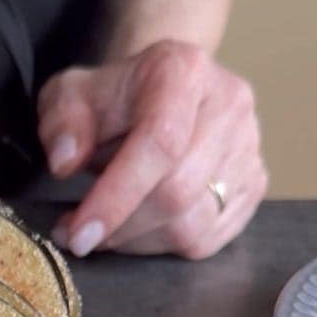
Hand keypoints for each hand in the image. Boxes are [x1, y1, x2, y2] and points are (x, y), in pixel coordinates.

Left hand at [37, 41, 268, 258]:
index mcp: (183, 71)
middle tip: (76, 235)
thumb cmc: (110, 99)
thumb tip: (66, 162)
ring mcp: (250, 145)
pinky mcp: (255, 182)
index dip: (117, 196)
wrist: (155, 93)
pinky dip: (162, 245)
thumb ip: (61, 123)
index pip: (160, 143)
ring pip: (194, 224)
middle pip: (179, 191)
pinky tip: (137, 229)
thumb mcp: (69, 96)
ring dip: (137, 241)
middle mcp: (229, 103)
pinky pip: (208, 238)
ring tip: (104, 230)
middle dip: (120, 227)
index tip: (78, 233)